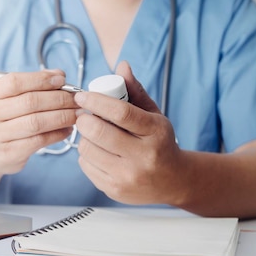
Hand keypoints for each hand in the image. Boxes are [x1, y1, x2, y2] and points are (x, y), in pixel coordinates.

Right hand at [0, 69, 79, 174]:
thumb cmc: (4, 119)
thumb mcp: (11, 98)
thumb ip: (33, 84)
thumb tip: (59, 74)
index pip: (15, 82)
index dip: (41, 79)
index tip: (62, 79)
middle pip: (29, 102)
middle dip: (59, 99)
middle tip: (77, 100)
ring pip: (36, 122)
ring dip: (62, 117)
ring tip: (76, 114)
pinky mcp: (8, 154)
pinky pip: (39, 141)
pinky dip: (57, 134)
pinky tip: (67, 129)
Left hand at [74, 61, 184, 203]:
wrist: (173, 181)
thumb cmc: (160, 143)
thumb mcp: (154, 115)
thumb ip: (135, 91)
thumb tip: (121, 66)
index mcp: (155, 133)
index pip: (121, 112)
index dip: (96, 101)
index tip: (82, 95)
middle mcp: (143, 157)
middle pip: (99, 132)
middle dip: (84, 119)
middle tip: (83, 114)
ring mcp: (128, 176)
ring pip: (88, 149)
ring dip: (84, 137)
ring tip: (91, 133)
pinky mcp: (114, 190)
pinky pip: (86, 166)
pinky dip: (86, 154)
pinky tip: (97, 150)